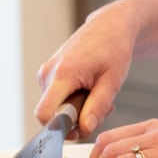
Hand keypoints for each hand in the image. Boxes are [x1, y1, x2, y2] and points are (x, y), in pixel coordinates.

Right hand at [35, 0, 136, 137]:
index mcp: (62, 74)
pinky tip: (88, 91)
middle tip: (101, 109)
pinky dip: (72, 101)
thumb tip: (84, 129)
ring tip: (97, 95)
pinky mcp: (48, 74)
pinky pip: (56, 98)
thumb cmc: (113, 49)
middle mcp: (48, 73)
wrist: (109, 27)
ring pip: (55, 107)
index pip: (44, 113)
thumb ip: (97, 107)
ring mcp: (46, 73)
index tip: (79, 130)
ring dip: (77, 110)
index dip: (58, 128)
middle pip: (52, 113)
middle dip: (75, 119)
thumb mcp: (112, 82)